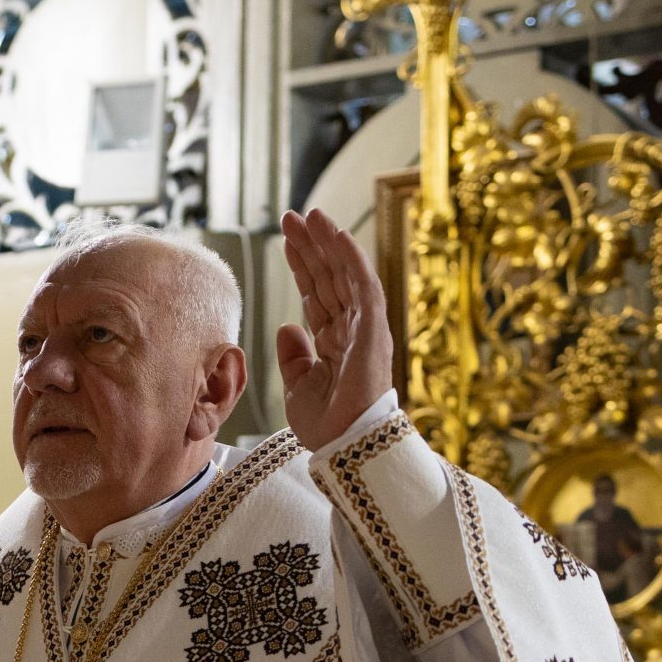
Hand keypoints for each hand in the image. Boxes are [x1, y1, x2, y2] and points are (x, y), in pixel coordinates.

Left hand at [274, 208, 396, 448]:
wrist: (345, 446)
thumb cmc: (327, 425)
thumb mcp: (298, 386)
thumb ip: (294, 355)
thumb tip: (287, 326)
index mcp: (334, 341)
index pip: (316, 293)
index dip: (302, 265)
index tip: (287, 238)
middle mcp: (352, 329)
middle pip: (329, 277)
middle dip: (311, 246)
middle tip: (291, 216)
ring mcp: (365, 327)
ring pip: (345, 274)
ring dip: (328, 243)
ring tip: (310, 215)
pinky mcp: (374, 329)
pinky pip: (364, 286)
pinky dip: (352, 260)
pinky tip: (337, 236)